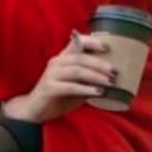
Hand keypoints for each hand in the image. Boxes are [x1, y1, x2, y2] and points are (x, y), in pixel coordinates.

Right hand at [0, 32, 115, 122]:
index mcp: (63, 58)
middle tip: (115, 72)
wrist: (37, 109)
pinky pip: (70, 86)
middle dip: (100, 63)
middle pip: (80, 58)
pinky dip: (86, 88)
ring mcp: (51, 74)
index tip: (108, 47)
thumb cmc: (60, 95)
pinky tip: (98, 92)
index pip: (76, 43)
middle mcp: (56, 62)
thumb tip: (113, 78)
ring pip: (76, 70)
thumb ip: (89, 78)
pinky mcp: (49, 87)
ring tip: (110, 82)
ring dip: (95, 76)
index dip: (92, 42)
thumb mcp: (77, 84)